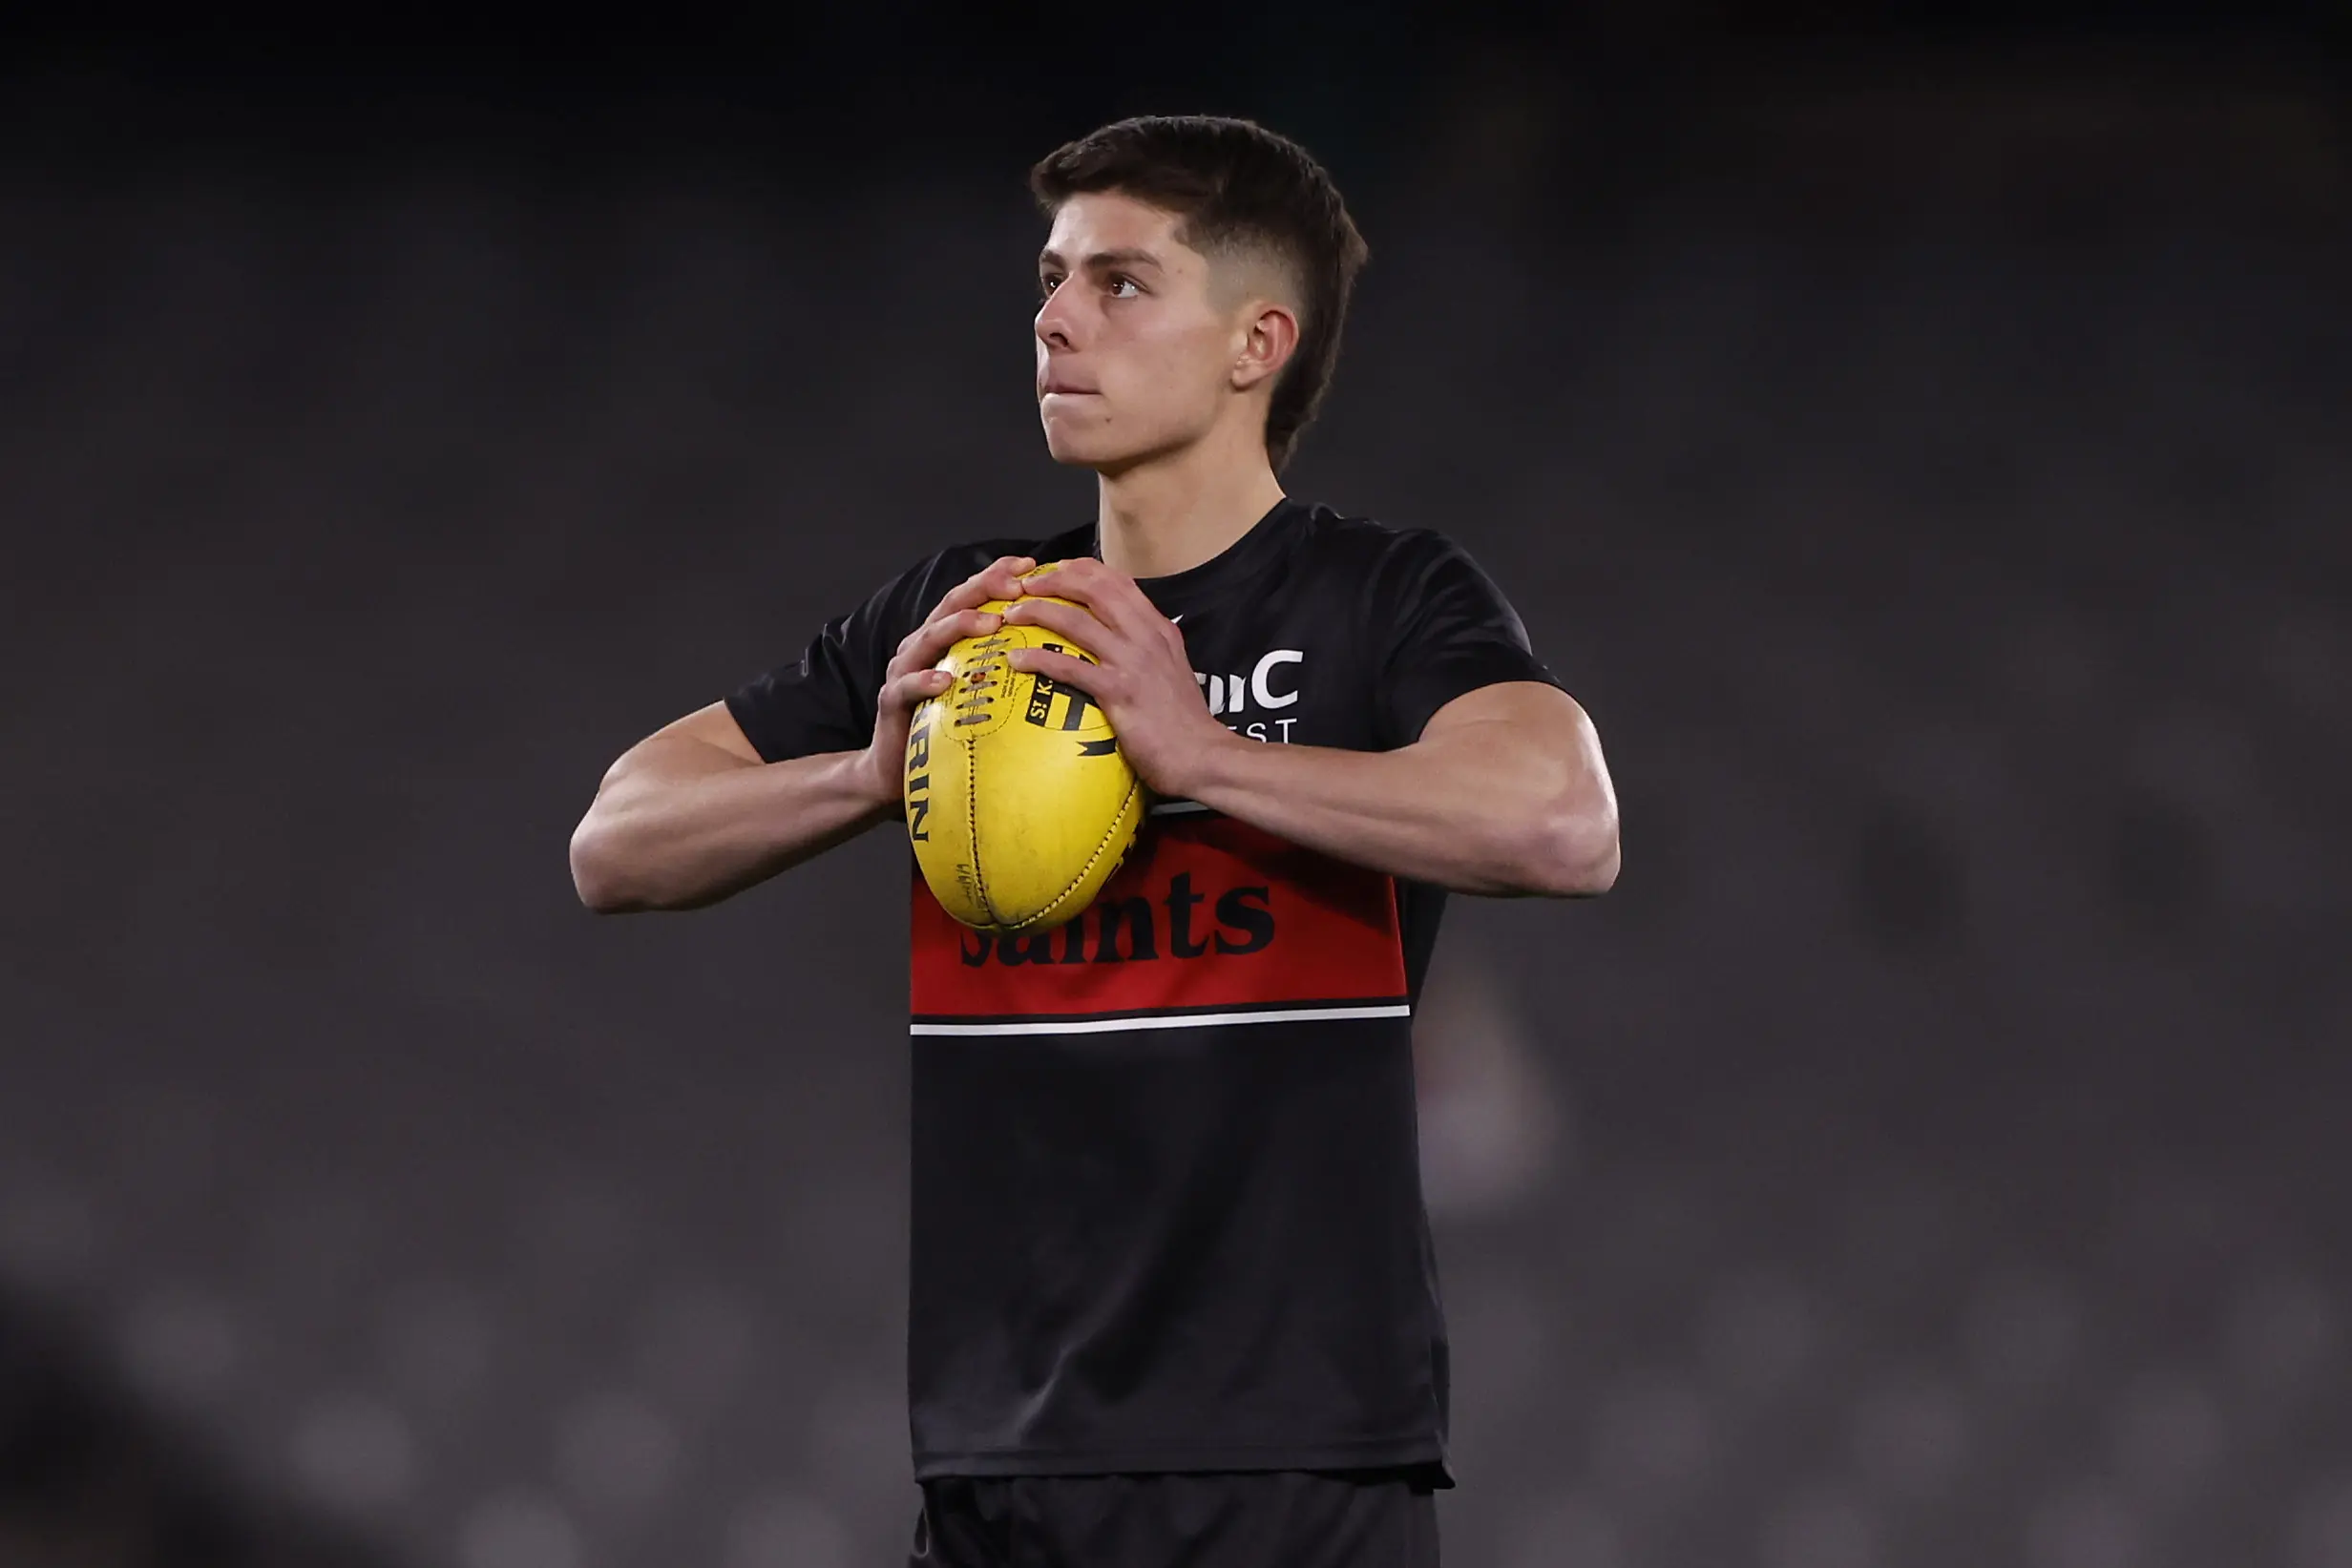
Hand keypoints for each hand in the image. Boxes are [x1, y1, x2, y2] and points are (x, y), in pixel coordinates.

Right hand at [859, 554, 1034, 808]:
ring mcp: (905, 669)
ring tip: (991, 623)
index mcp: (946, 636)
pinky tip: (945, 681)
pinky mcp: (892, 699)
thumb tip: (1057, 655)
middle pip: (953, 604)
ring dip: (960, 626)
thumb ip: (1004, 667)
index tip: (1032, 565)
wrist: (895, 766)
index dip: (999, 575)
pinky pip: (908, 687)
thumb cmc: (946, 726)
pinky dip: (925, 680)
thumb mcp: (980, 691)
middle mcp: (923, 644)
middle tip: (1017, 584)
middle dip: (984, 588)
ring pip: (930, 636)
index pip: (974, 595)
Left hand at [1002, 557, 1235, 798]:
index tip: (1057, 569)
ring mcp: (1131, 661)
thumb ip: (1147, 650)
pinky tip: (1017, 659)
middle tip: (1027, 585)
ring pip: (1075, 622)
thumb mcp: (1171, 670)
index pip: (1119, 582)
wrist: (1201, 754)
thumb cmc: (1184, 722)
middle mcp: (1145, 636)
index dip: (1083, 569)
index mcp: (1158, 629)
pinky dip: (1037, 659)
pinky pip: (1068, 667)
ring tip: (1012, 615)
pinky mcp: (1117, 691)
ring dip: (1038, 612)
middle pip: (1094, 590)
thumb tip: (1118, 642)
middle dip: (1055, 579)